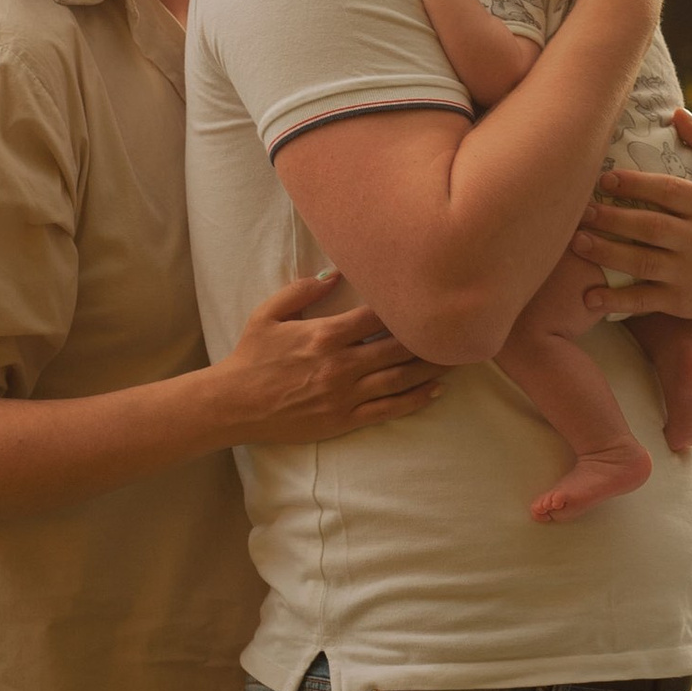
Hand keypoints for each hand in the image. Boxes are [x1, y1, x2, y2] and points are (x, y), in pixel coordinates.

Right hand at [216, 271, 441, 444]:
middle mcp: (341, 365)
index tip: (428, 299)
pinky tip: (436, 391)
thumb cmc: (250, 356)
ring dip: (431, 368)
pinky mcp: (344, 419)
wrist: (233, 404)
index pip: (377, 317)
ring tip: (458, 358)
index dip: (405, 308)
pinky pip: (388, 409)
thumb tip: (335, 271)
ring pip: (399, 379)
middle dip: (430, 338)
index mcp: (325, 335)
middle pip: (398, 348)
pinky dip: (415, 400)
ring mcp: (345, 395)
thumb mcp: (269, 313)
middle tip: (458, 328)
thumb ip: (302, 290)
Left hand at [568, 113, 691, 332]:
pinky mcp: (680, 301)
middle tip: (582, 210)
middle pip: (651, 227)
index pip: (669, 191)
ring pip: (643, 263)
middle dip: (613, 218)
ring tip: (577, 241)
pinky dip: (616, 300)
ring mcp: (691, 274)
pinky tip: (589, 296)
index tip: (604, 179)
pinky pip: (644, 300)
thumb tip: (678, 113)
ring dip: (606, 254)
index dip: (635, 184)